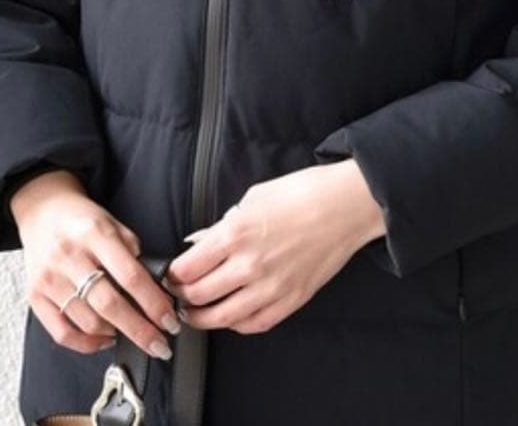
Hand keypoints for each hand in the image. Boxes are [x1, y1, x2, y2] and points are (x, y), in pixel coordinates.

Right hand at [11, 169, 180, 358]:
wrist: (42, 210)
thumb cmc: (82, 219)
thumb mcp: (113, 223)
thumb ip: (132, 252)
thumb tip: (155, 289)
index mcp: (95, 234)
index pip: (131, 276)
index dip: (154, 303)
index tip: (170, 320)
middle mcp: (70, 257)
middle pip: (109, 305)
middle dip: (140, 330)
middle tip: (159, 344)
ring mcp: (50, 279)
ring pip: (88, 322)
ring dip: (116, 335)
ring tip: (133, 335)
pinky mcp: (35, 296)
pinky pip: (62, 333)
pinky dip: (87, 344)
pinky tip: (105, 339)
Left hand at [164, 158, 386, 334]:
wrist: (346, 206)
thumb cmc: (303, 193)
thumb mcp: (253, 198)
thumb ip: (223, 225)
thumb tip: (199, 243)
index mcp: (236, 233)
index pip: (187, 268)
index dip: (173, 273)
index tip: (172, 272)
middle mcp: (249, 265)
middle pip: (198, 295)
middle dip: (182, 296)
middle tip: (178, 292)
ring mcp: (271, 287)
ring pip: (221, 318)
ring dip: (202, 318)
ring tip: (196, 312)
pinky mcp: (291, 301)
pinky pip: (254, 324)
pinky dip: (236, 324)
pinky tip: (231, 315)